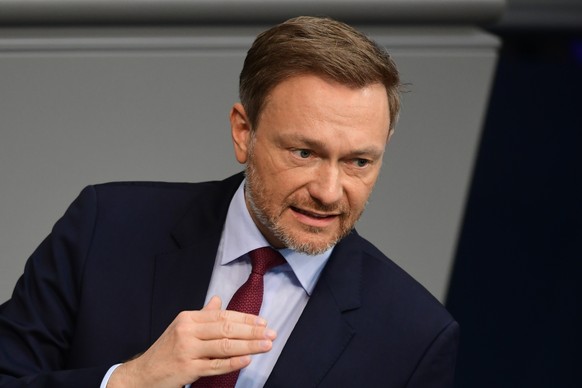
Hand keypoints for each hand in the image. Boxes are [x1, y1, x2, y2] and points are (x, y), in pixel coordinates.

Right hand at [107, 296, 276, 387]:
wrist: (143, 374)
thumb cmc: (166, 351)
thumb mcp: (182, 327)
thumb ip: (203, 315)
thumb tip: (218, 300)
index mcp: (188, 318)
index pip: (223, 315)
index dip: (245, 318)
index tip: (263, 322)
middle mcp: (187, 331)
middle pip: (226, 329)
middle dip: (252, 331)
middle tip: (271, 333)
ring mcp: (187, 350)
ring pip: (224, 346)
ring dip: (249, 345)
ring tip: (266, 345)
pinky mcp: (187, 369)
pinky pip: (215, 365)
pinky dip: (233, 362)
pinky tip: (247, 359)